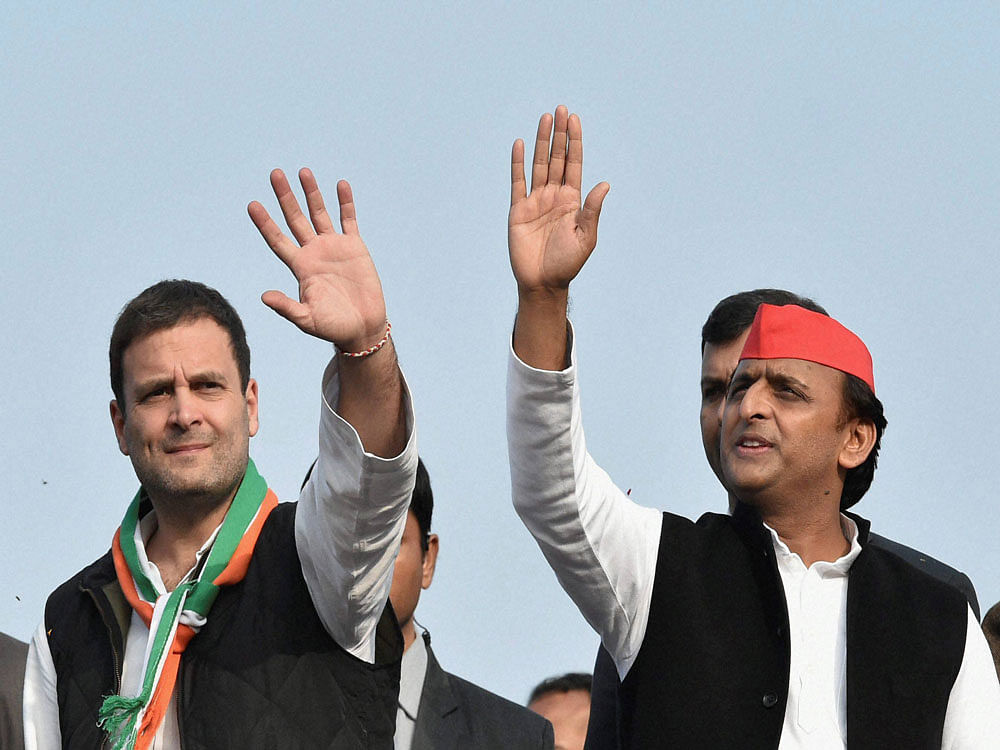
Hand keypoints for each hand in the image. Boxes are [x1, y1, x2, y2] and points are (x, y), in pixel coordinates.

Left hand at [248, 169, 387, 351]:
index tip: (253, 205)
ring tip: (303, 171)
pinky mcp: (354, 246)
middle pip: (295, 218)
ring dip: (312, 193)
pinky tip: (340, 185)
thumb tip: (264, 297)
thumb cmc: (333, 327)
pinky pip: (349, 220)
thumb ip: (287, 307)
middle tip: (274, 174)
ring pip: (319, 213)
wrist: (362, 327)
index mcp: (300, 267)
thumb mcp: (307, 319)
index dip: (265, 223)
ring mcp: (334, 247)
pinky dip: (345, 203)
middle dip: (285, 197)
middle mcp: (313, 252)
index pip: (277, 239)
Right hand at [508, 105, 609, 296]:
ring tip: (545, 118)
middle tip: (561, 109)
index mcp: (573, 200)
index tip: (574, 120)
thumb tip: (605, 184)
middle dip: (559, 134)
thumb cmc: (567, 263)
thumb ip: (592, 210)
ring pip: (538, 165)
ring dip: (541, 141)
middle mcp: (554, 195)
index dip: (574, 142)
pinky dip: (518, 163)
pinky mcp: (518, 209)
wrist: (543, 282)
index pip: (574, 163)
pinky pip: (517, 182)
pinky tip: (520, 144)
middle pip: (556, 158)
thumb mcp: (586, 236)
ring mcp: (535, 200)